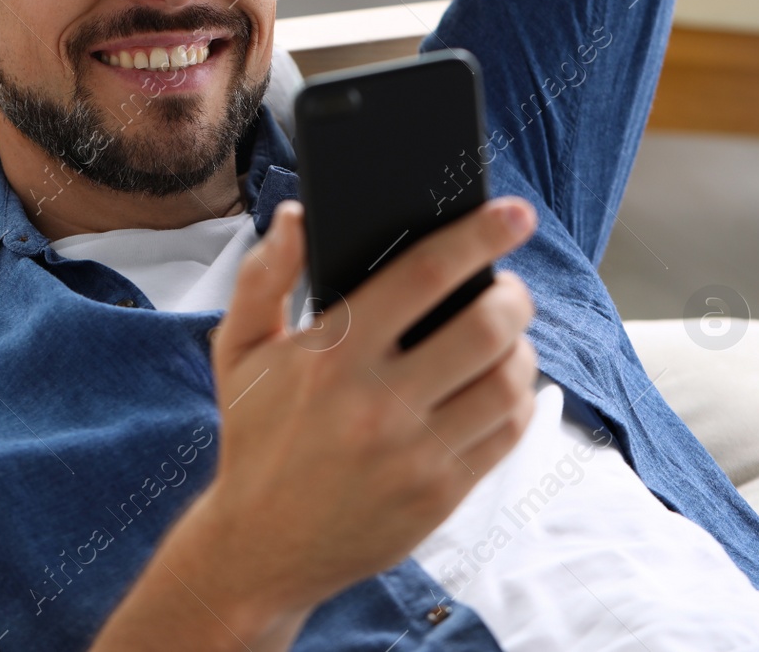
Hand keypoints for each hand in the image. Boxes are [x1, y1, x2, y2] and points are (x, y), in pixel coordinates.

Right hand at [187, 196, 538, 625]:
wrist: (260, 546)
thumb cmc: (254, 434)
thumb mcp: (237, 349)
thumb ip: (262, 276)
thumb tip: (296, 216)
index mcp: (330, 352)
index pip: (424, 275)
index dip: (478, 236)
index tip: (514, 213)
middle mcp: (376, 401)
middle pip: (486, 326)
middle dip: (514, 294)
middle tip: (509, 286)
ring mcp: (413, 453)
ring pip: (508, 381)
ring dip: (521, 348)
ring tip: (505, 338)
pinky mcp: (440, 494)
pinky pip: (507, 433)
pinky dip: (517, 400)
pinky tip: (498, 387)